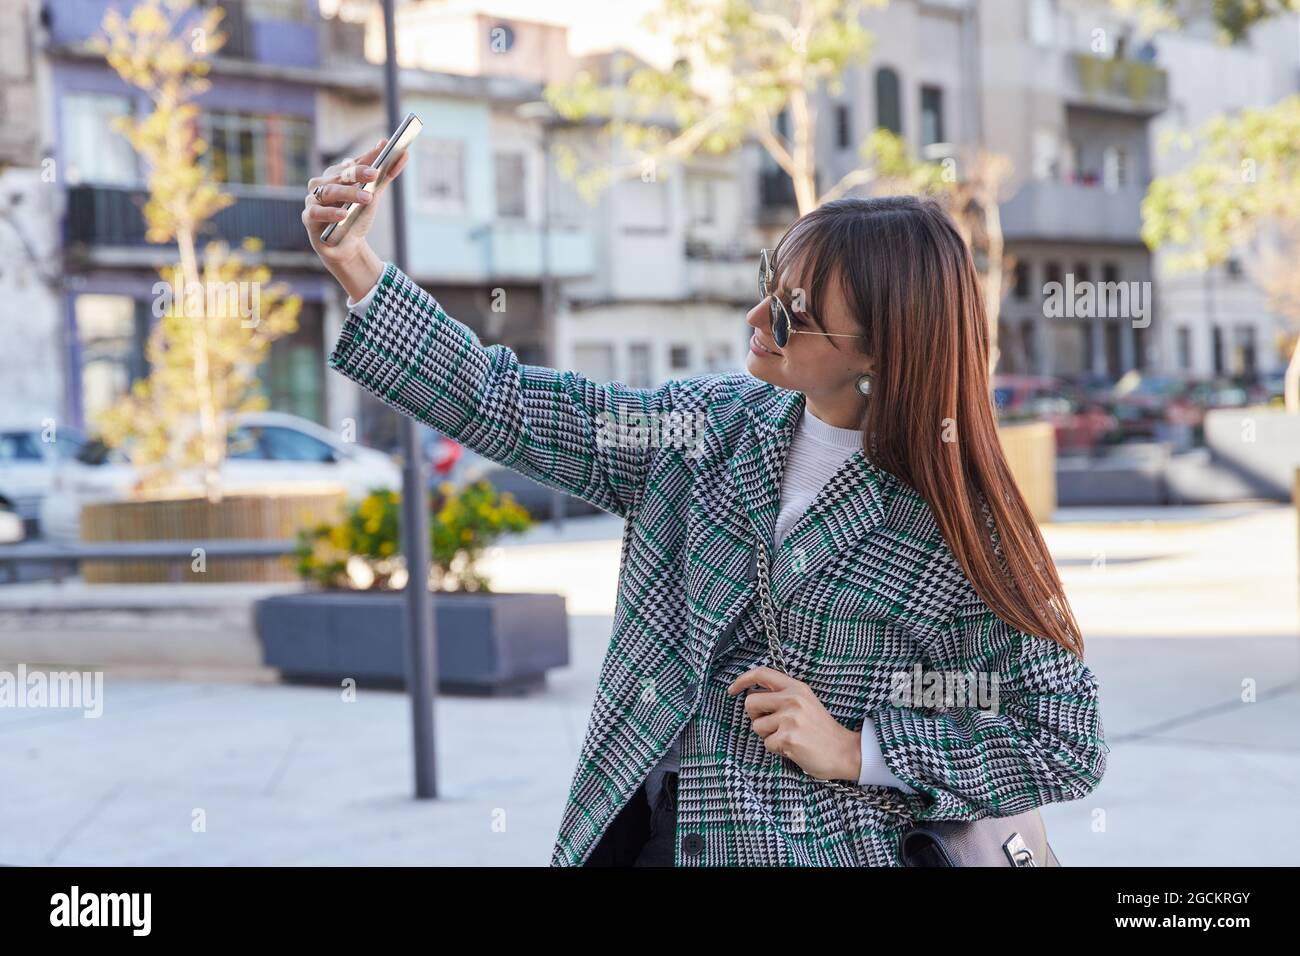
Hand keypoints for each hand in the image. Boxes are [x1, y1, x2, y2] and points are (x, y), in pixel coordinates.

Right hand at [301, 137, 409, 299]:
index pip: (353, 162)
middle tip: (375, 174)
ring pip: (329, 191)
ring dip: (348, 193)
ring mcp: (314, 199)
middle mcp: (323, 183)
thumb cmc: (357, 217)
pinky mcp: (309, 217)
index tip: (383, 148)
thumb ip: (385, 176)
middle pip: (340, 175)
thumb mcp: (373, 196)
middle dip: (358, 173)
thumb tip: (404, 154)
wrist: (347, 246)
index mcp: (337, 174)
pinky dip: (330, 212)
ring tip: (366, 197)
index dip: (368, 156)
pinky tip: (343, 214)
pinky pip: (316, 212)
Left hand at [728, 666, 860, 781]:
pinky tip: (793, 748)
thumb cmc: (821, 730)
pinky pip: (767, 744)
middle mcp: (793, 699)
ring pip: (756, 726)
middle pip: (750, 703)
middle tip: (772, 725)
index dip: (742, 680)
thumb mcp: (805, 703)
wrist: (845, 752)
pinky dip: (776, 749)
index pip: (762, 674)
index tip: (732, 690)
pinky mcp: (788, 738)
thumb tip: (751, 697)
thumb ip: (783, 696)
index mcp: (796, 687)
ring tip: (788, 737)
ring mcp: (790, 718)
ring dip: (768, 736)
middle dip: (755, 717)